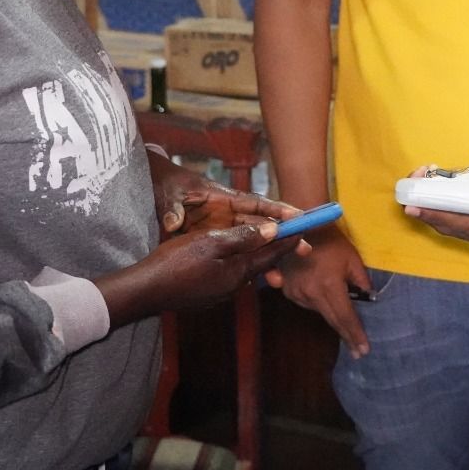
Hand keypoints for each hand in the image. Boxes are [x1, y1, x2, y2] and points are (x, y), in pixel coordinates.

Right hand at [97, 222, 308, 320]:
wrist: (146, 291)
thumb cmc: (176, 263)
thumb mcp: (211, 243)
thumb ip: (243, 238)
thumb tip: (272, 231)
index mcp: (238, 271)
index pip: (270, 254)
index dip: (287, 240)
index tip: (304, 230)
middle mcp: (233, 285)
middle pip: (260, 264)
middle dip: (275, 250)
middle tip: (292, 239)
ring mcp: (219, 293)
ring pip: (245, 270)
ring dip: (257, 257)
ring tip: (268, 246)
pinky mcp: (206, 294)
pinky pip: (229, 276)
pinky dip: (238, 264)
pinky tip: (235, 259)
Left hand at [147, 153, 302, 287]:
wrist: (164, 191)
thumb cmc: (173, 188)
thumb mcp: (172, 196)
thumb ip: (173, 209)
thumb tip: (172, 221)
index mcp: (225, 198)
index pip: (256, 204)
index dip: (278, 210)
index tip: (298, 216)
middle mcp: (230, 213)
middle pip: (261, 227)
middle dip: (282, 238)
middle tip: (304, 249)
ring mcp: (225, 227)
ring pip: (252, 244)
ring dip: (266, 259)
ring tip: (278, 279)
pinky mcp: (217, 240)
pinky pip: (238, 253)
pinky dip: (248, 265)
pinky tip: (256, 280)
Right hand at [277, 227, 372, 357]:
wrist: (302, 226)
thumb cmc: (332, 241)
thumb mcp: (353, 259)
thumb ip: (361, 281)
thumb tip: (368, 298)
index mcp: (330, 286)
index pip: (345, 317)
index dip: (355, 334)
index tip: (364, 350)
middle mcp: (311, 294)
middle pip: (332, 320)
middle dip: (347, 336)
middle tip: (358, 352)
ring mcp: (296, 293)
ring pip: (319, 311)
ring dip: (332, 314)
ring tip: (344, 320)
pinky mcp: (287, 290)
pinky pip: (307, 303)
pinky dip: (317, 303)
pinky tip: (323, 296)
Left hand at [401, 167, 468, 250]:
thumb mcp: (457, 222)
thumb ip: (434, 215)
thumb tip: (408, 209)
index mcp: (437, 220)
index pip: (415, 202)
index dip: (413, 185)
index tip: (423, 170)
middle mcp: (444, 214)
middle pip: (425, 194)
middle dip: (426, 178)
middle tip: (434, 167)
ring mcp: (456, 208)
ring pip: (439, 191)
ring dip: (438, 178)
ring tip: (444, 170)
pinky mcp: (468, 202)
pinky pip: (453, 190)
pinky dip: (452, 181)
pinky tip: (458, 175)